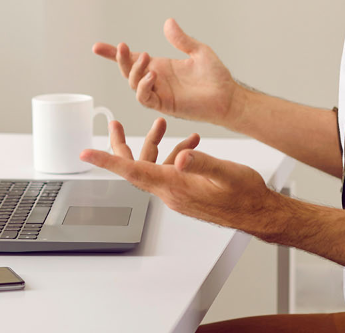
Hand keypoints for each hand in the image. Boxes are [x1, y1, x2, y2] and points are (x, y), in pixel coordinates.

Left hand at [80, 118, 282, 235]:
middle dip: (121, 145)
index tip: (86, 153)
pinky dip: (174, 154)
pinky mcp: (186, 192)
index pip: (133, 171)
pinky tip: (190, 143)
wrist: (259, 213)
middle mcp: (171, 192)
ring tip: (162, 123)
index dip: (108, 161)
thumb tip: (181, 155)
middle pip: (135, 167)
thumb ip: (203, 162)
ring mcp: (177, 194)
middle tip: (112, 123)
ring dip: (155, 144)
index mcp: (175, 186)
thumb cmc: (246, 196)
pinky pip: (170, 171)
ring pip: (153, 166)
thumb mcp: (226, 173)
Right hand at [92, 18, 243, 125]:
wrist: (228, 97)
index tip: (97, 47)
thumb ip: (181, 39)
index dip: (114, 54)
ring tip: (145, 58)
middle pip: (127, 71)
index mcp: (161, 66)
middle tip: (124, 48)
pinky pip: (146, 98)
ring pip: (134, 84)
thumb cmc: (216, 77)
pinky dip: (144, 87)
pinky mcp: (165, 105)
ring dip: (134, 71)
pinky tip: (152, 76)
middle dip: (120, 59)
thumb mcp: (198, 51)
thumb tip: (168, 23)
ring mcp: (159, 93)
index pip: (132, 59)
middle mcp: (156, 80)